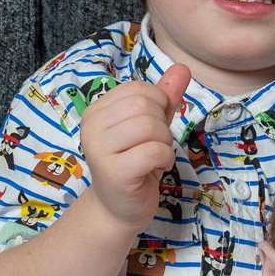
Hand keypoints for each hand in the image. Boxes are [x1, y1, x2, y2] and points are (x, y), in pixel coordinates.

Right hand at [80, 65, 190, 230]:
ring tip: (155, 157)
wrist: (119, 208)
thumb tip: (182, 68)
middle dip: (161, 125)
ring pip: (150, 126)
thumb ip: (164, 97)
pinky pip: (153, 151)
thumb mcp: (151, 126)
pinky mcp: (114, 172)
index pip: (137, 89)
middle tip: (154, 145)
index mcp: (97, 110)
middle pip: (143, 106)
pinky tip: (156, 169)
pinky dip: (165, 159)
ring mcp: (99, 150)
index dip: (157, 105)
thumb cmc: (134, 163)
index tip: (151, 128)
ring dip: (164, 143)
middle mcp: (92, 127)